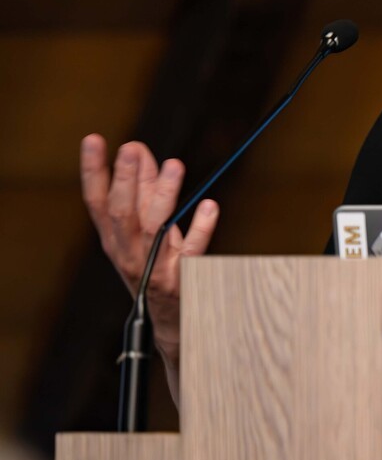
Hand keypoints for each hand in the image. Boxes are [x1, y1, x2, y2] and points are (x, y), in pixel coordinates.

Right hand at [79, 135, 218, 361]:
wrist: (173, 320)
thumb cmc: (158, 267)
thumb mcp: (146, 229)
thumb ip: (143, 193)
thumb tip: (141, 153)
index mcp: (114, 239)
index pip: (96, 202)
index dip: (92, 172)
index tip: (94, 139)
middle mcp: (127, 253)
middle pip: (121, 213)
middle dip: (125, 179)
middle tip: (132, 147)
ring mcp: (153, 268)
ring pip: (153, 229)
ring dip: (162, 196)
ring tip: (174, 165)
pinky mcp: (181, 279)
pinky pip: (192, 252)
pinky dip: (201, 228)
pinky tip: (210, 207)